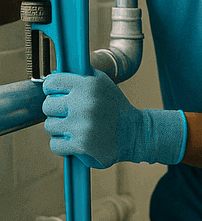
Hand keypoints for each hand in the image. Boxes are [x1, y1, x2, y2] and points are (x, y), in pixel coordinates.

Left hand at [41, 72, 186, 168]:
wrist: (135, 133)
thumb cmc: (115, 107)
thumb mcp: (103, 84)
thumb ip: (79, 77)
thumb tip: (52, 76)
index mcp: (89, 85)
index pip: (51, 82)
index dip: (53, 89)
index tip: (60, 94)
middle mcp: (84, 103)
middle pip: (47, 105)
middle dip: (57, 110)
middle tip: (72, 113)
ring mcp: (82, 125)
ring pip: (50, 126)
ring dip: (61, 128)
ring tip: (77, 127)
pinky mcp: (81, 144)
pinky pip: (55, 144)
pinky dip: (64, 145)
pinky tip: (77, 140)